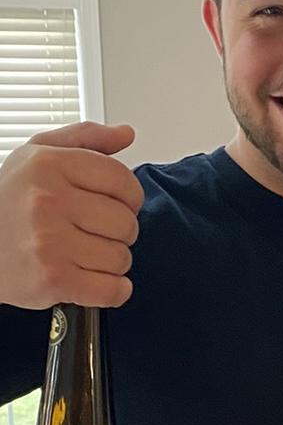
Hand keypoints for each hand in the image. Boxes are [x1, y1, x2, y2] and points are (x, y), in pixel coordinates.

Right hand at [0, 122, 143, 308]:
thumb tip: (126, 134)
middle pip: (127, 223)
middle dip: (116, 232)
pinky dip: (112, 291)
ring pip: (121, 258)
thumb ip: (86, 139)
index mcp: (49, 165)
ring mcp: (49, 242)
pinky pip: (113, 290)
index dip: (127, 198)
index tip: (112, 203)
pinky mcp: (51, 279)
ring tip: (80, 254)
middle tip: (89, 232)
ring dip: (109, 261)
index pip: (125, 182)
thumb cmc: (7, 202)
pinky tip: (92, 280)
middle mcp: (48, 201)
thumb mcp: (37, 155)